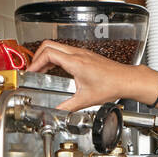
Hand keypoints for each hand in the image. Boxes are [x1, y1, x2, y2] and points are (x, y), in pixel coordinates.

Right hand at [26, 40, 146, 111]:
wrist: (126, 80)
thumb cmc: (112, 85)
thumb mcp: (86, 99)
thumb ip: (68, 106)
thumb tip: (57, 112)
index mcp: (75, 62)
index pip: (48, 54)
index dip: (35, 62)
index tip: (31, 72)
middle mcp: (78, 54)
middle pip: (49, 45)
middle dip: (37, 56)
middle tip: (32, 69)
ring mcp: (82, 53)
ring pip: (57, 47)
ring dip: (46, 56)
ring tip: (41, 70)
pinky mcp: (85, 55)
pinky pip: (65, 51)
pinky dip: (56, 58)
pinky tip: (56, 69)